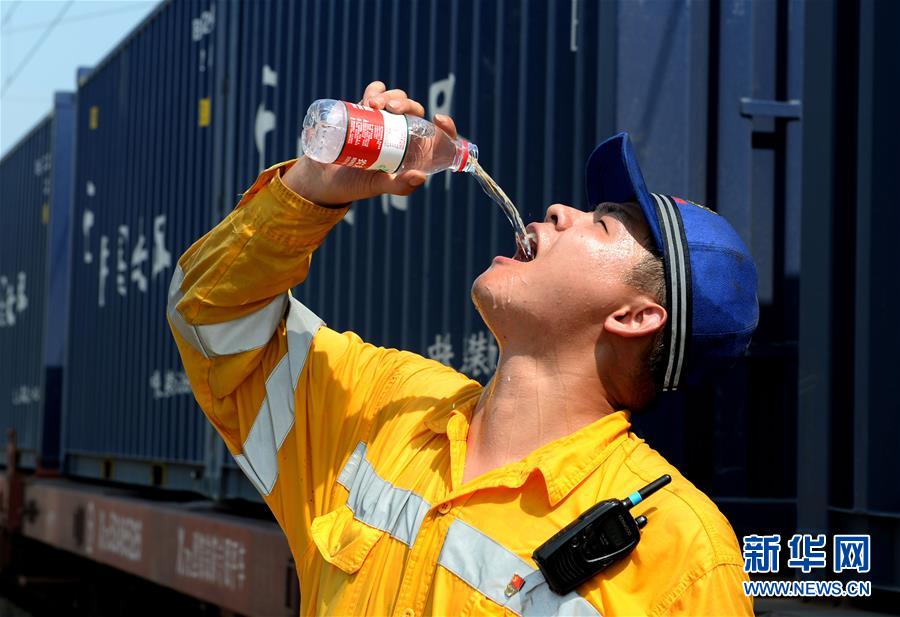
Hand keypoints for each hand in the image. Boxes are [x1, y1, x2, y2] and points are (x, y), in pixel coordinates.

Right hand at [282, 81, 459, 206]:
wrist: (324, 177)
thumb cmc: (355, 185)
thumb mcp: (379, 187)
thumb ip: (400, 187)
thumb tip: (421, 175)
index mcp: (413, 152)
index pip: (437, 136)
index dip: (446, 126)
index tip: (439, 118)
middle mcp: (401, 134)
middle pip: (414, 111)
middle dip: (406, 103)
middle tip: (390, 108)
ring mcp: (383, 121)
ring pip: (395, 99)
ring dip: (389, 95)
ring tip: (372, 104)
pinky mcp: (365, 111)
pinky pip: (376, 93)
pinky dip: (376, 89)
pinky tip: (371, 95)